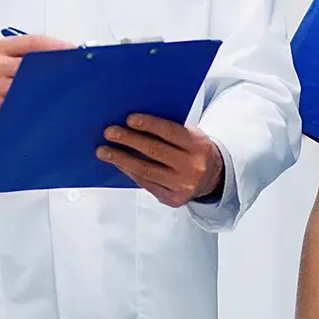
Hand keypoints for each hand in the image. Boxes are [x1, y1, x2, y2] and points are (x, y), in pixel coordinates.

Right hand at [0, 34, 73, 141]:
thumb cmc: (1, 79)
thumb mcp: (12, 58)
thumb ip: (36, 52)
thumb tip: (72, 52)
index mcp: (1, 48)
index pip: (34, 42)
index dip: (58, 46)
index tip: (76, 52)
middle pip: (34, 64)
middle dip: (57, 68)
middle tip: (77, 71)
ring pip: (31, 86)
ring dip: (52, 87)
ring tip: (65, 88)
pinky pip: (25, 104)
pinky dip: (40, 104)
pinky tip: (50, 103)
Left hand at [97, 114, 224, 206]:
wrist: (215, 178)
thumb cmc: (196, 151)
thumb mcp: (192, 136)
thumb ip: (170, 130)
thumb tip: (134, 123)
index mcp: (198, 146)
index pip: (171, 132)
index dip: (149, 125)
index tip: (130, 119)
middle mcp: (191, 167)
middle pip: (155, 151)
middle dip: (129, 140)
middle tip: (109, 132)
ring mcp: (182, 185)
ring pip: (146, 170)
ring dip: (121, 159)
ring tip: (104, 151)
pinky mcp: (172, 199)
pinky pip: (146, 184)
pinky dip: (129, 172)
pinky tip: (118, 164)